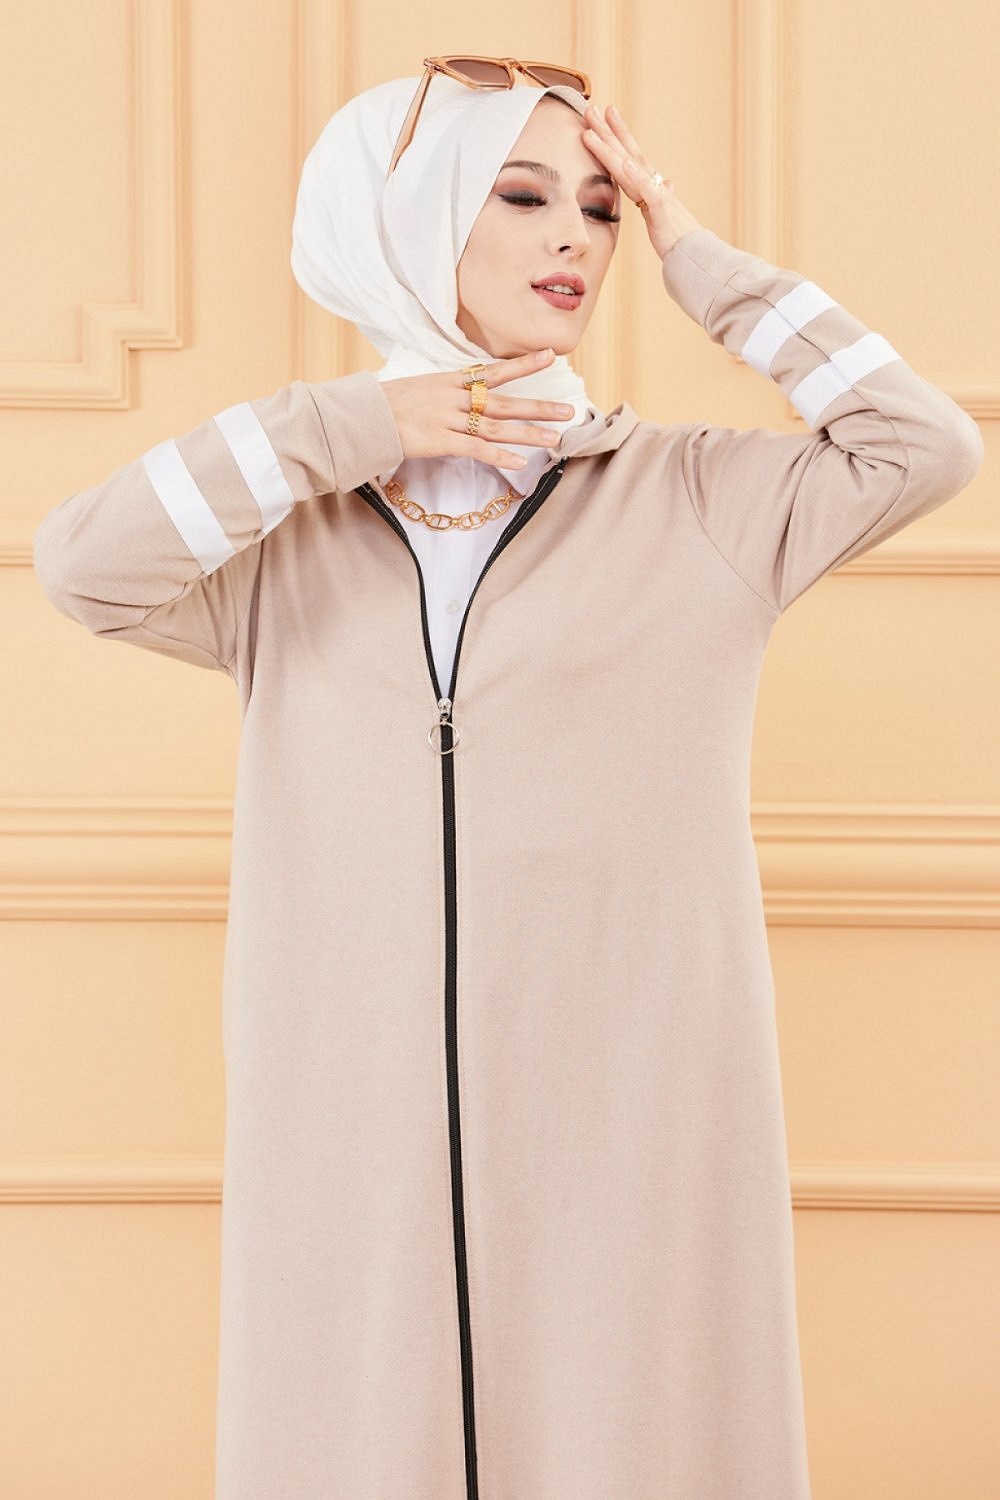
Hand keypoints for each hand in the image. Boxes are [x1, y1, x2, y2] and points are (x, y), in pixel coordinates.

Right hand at [380, 349, 573, 468]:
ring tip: (555, 438)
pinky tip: (519, 463)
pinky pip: (475, 450)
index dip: (524, 364)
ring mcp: (448, 419)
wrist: (363, 415)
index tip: (551, 355)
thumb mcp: (420, 387)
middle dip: (538, 405)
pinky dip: (498, 457)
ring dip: (527, 433)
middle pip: (504, 401)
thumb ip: (446, 390)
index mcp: (451, 381)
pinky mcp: (440, 441)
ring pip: (495, 427)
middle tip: (568, 410)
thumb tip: (465, 394)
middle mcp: (454, 397)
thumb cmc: (388, 404)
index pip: (494, 370)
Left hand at [581, 103, 702, 258]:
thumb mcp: (663, 214)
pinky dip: (636, 177)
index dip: (615, 135)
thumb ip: (658, 198)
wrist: (694, 254)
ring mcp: (656, 195)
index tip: (602, 114)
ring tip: (593, 131)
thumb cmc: (677, 236)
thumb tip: (667, 184)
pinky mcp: (661, 211)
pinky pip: (648, 192)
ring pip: (630, 167)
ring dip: (610, 148)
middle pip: (626, 153)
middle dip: (608, 131)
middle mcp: (652, 184)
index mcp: (649, 185)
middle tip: (592, 108)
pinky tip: (624, 164)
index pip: (628, 155)